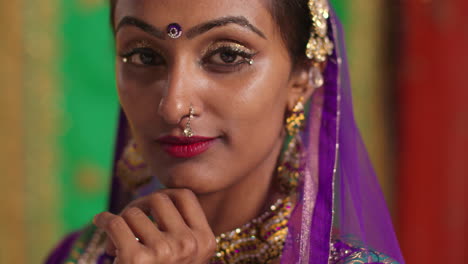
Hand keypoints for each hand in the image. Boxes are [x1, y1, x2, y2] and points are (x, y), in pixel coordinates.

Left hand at [94, 189, 215, 263]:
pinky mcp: (137, 260)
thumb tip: (154, 197)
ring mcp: (165, 251)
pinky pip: (116, 223)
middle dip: (139, 204)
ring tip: (117, 242)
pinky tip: (101, 223)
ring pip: (133, 212)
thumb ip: (180, 231)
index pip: (185, 195)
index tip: (150, 208)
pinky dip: (104, 221)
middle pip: (158, 198)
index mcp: (205, 241)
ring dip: (120, 222)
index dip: (164, 195)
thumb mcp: (185, 257)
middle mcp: (189, 244)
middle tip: (128, 221)